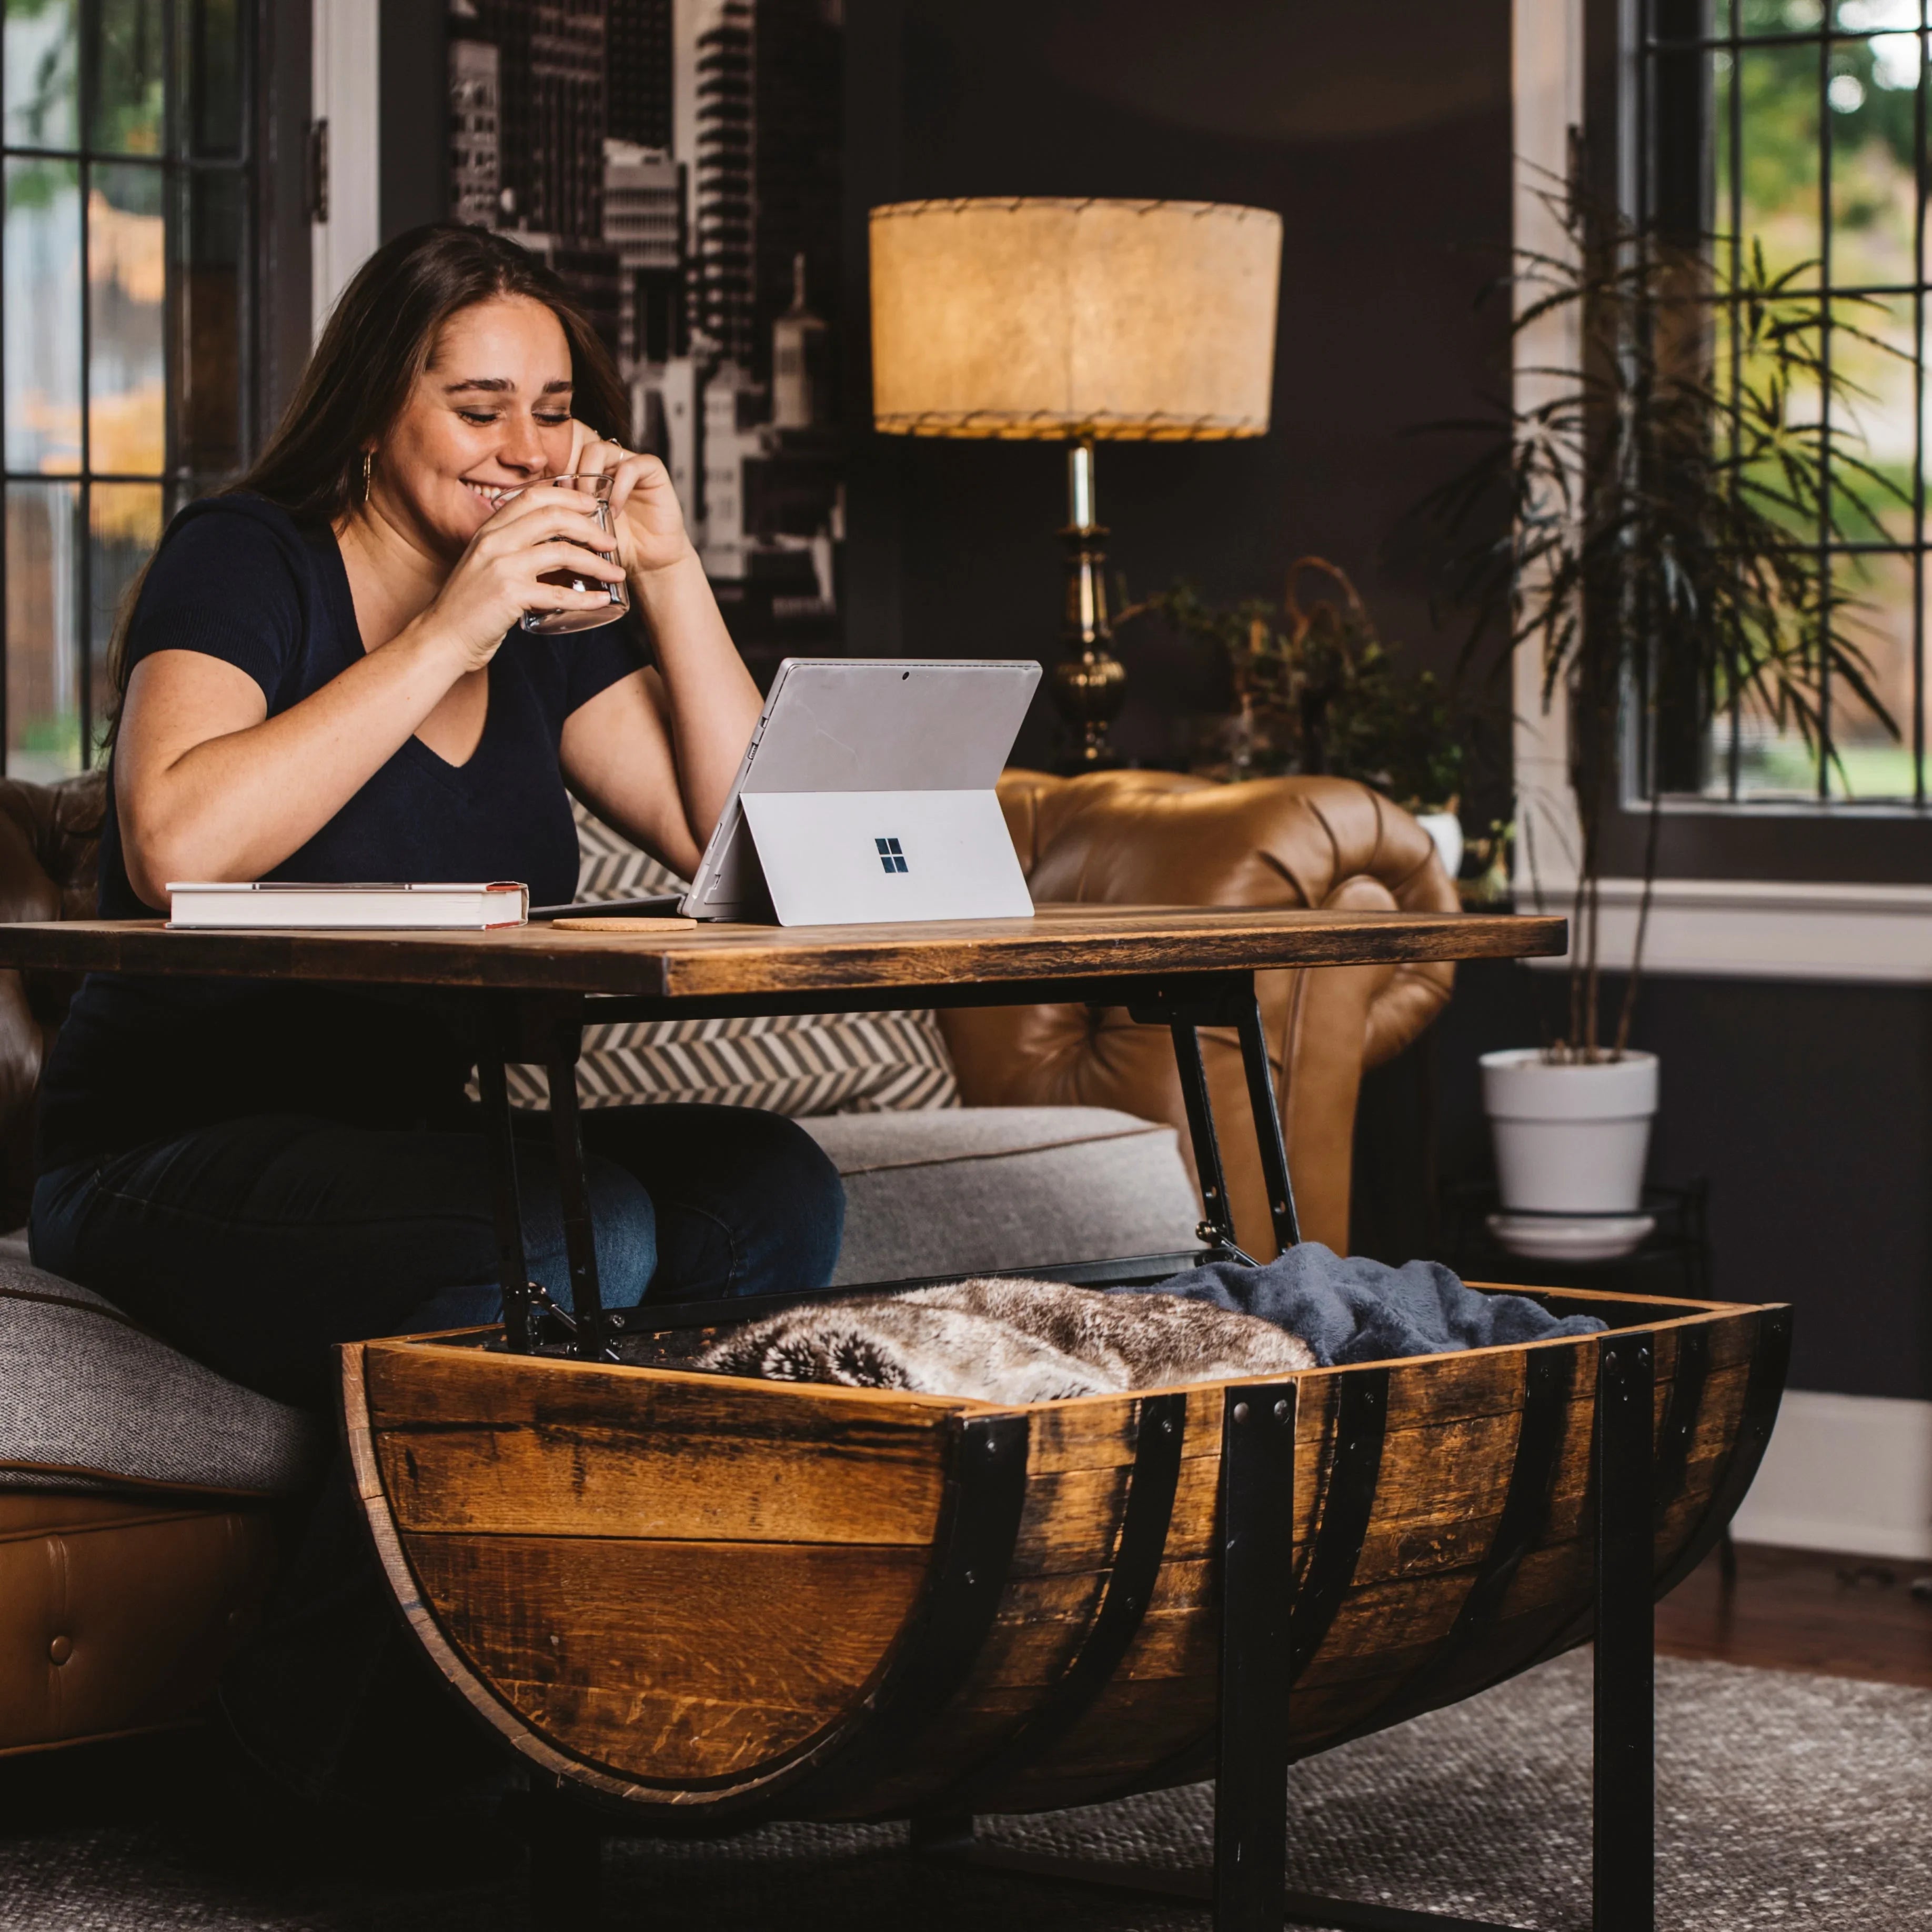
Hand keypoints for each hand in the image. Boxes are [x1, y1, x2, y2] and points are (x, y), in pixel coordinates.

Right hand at [422, 484, 625, 667]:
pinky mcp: (509, 595)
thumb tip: (553, 546)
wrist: (442, 637)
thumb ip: (512, 548)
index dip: (568, 496)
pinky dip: (586, 598)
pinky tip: (603, 600)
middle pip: (553, 516)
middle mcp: (495, 541)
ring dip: (597, 563)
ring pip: (562, 552)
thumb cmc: (469, 606)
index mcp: (490, 530)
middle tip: (610, 542)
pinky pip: (559, 593)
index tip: (593, 506)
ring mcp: (501, 566)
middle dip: (590, 527)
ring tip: (617, 573)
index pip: (533, 496)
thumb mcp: (486, 564)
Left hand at [566, 423, 694, 576]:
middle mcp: (608, 464)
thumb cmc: (615, 548)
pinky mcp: (652, 471)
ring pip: (601, 450)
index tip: (553, 503)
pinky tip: (615, 510)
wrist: (650, 563)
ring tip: (591, 505)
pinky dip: (619, 487)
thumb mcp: (581, 531)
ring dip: (591, 477)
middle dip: (572, 475)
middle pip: (578, 448)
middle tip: (571, 504)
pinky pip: (631, 466)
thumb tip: (531, 510)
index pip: (566, 456)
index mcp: (590, 474)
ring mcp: (629, 465)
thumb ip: (562, 515)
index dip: (557, 475)